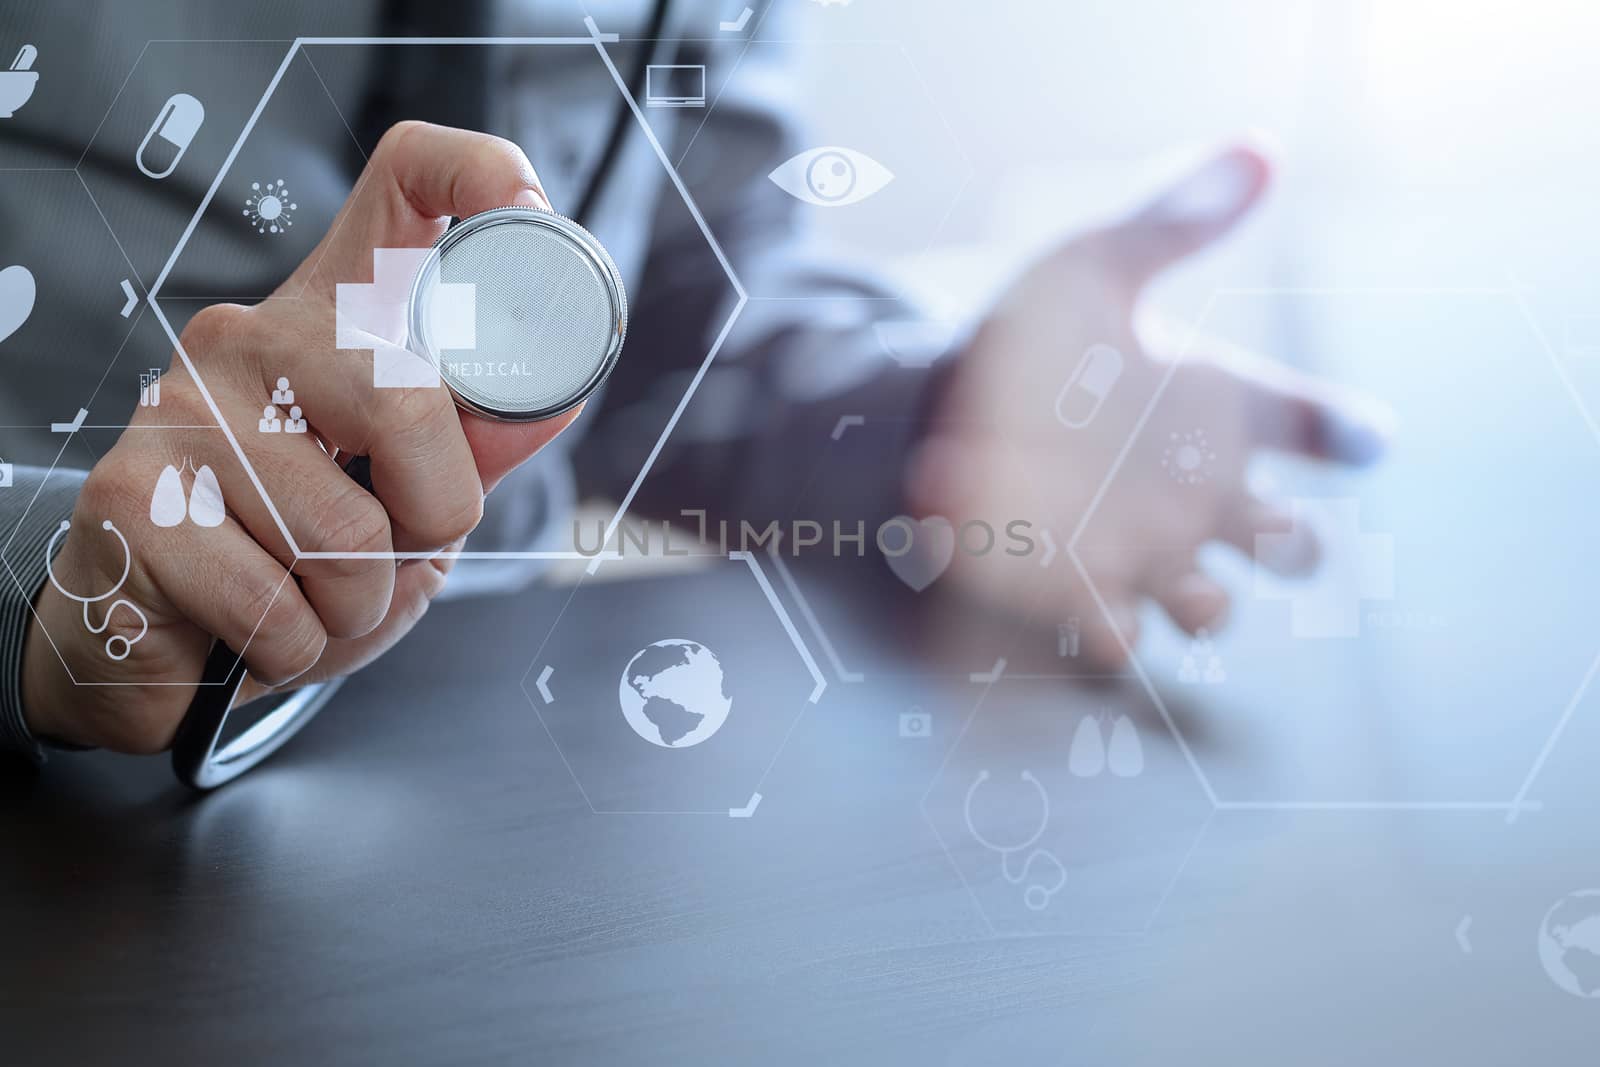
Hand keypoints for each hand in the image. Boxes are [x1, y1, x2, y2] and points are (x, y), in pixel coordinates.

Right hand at [22, 122, 579, 751]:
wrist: (162, 643)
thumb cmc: (296, 559)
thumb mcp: (409, 500)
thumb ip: (475, 451)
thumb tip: (552, 403)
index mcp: (336, 315)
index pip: (408, 179)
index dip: (483, 175)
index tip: (528, 209)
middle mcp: (254, 334)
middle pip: (408, 405)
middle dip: (431, 519)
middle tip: (392, 548)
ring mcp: (183, 405)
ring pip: (347, 532)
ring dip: (356, 603)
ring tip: (311, 593)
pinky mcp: (129, 495)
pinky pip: (277, 604)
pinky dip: (296, 646)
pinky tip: (256, 623)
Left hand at [906, 145, 1390, 666]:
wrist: (929, 408)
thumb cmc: (1025, 346)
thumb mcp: (1091, 270)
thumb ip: (1172, 224)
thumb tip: (1260, 150)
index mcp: (1216, 414)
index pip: (1310, 426)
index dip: (1344, 434)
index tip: (1362, 438)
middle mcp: (1196, 496)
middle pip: (1286, 545)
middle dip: (1293, 549)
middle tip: (1271, 530)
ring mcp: (1142, 553)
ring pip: (1212, 608)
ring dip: (1210, 604)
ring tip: (1193, 588)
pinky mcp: (1076, 592)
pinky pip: (1116, 636)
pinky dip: (1115, 635)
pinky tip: (1101, 617)